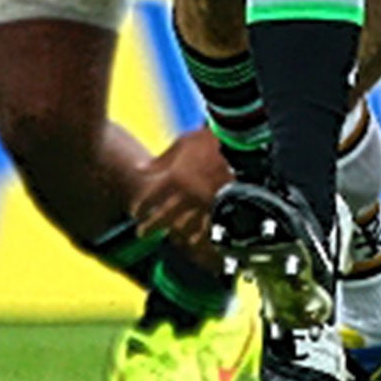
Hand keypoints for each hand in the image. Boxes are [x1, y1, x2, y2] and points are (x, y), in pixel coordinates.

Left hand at [131, 127, 228, 257]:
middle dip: (149, 227)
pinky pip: (207, 227)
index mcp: (174, 178)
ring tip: (170, 236)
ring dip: (173, 232)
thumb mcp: (183, 143)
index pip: (149, 199)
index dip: (140, 207)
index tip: (136, 212)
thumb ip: (161, 160)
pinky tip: (193, 240)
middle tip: (142, 233)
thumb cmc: (212, 139)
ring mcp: (204, 202)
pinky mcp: (222, 205)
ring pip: (182, 226)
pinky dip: (198, 236)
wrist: (244, 142)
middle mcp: (186, 194)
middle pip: (161, 217)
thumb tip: (139, 169)